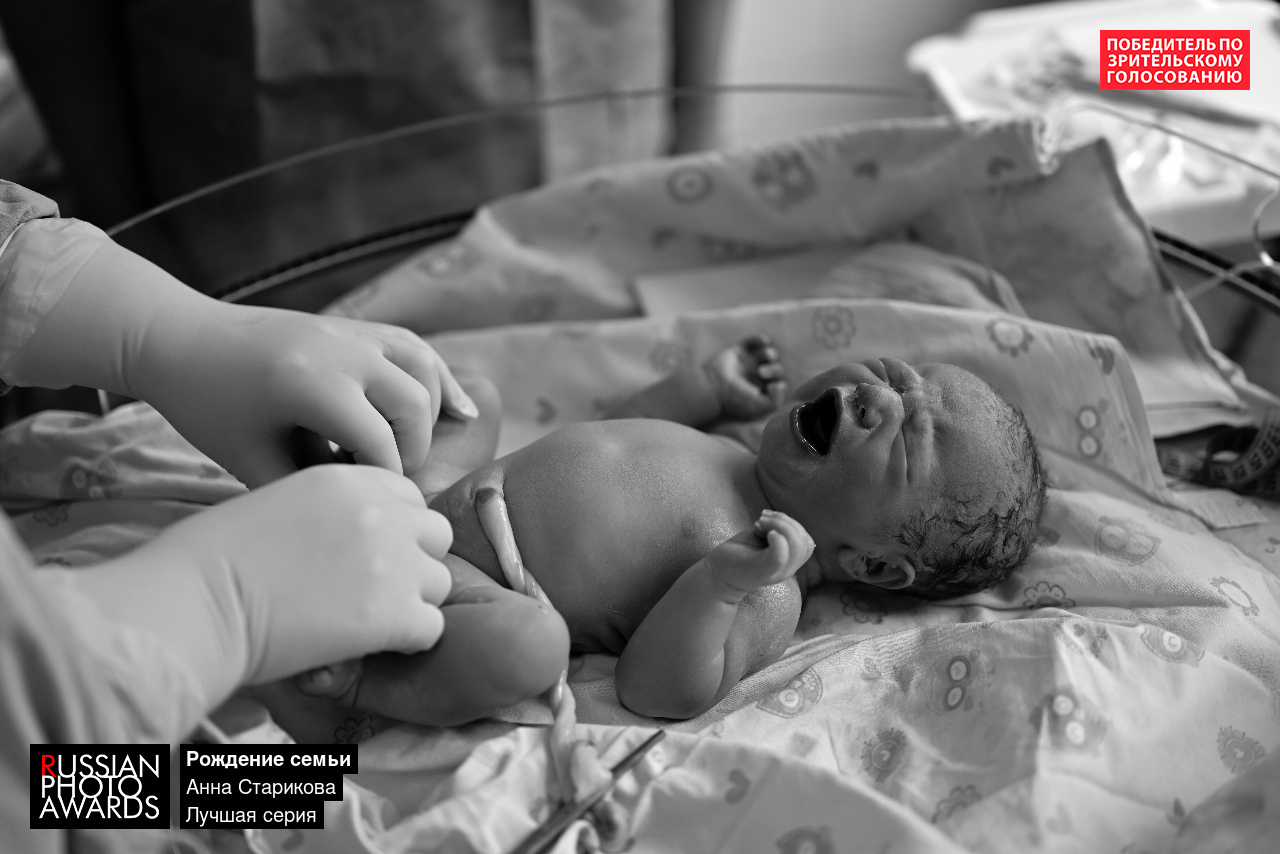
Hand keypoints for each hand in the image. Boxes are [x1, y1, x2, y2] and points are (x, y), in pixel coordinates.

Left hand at [5, 231, 476, 487]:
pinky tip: (460, 411)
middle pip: (413, 404)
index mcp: (310, 384)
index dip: (383, 481)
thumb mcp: (249, 460)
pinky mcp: (357, 327)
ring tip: (417, 449)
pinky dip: (439, 379)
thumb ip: (307, 488)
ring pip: (423, 369)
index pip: (378, 442)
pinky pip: (415, 348)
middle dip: (412, 450)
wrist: (183, 340)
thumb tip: (361, 515)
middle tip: (387, 482)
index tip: (373, 506)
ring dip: (431, 412)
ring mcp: (353, 332)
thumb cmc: (208, 407)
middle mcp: (342, 351)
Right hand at [83, 465, 453, 692]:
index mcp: (350, 480)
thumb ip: (329, 510)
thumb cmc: (215, 559)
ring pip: (439, 583)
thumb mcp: (278, 501)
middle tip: (374, 589)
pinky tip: (369, 646)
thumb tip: (348, 534)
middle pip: (435, 535)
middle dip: (413, 561)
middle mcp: (381, 513)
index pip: (407, 496)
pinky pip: (431, 627)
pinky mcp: (394, 613)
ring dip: (411, 603)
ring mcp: (393, 562)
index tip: (365, 554)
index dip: (394, 528)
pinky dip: (407, 641)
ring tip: (367, 620)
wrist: (199, 604)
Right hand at [702, 334, 786, 421]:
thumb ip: (776, 400)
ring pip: (767, 354)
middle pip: (775, 368)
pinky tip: (765, 342)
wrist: (713, 387)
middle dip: (773, 369)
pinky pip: (753, 342)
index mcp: (761, 391)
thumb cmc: (735, 400)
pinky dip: (760, 339)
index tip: (772, 385)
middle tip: (761, 372)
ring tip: (765, 356)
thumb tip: (782, 384)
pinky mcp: (738, 351)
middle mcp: (755, 377)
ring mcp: (747, 363)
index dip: (779, 382)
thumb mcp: (759, 406)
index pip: (779, 383)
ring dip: (770, 354)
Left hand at [705, 509, 813, 599]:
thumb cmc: (739, 555)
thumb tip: (781, 518)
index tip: (769, 518)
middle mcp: (787, 570)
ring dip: (778, 525)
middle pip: (804, 542)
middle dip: (785, 522)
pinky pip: (780, 555)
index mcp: (789, 563)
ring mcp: (775, 572)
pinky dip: (776, 538)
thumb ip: (777, 532)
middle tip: (762, 520)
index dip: (794, 525)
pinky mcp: (761, 570)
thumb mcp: (762, 540)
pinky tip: (760, 531)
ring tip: (758, 525)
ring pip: (795, 544)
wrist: (717, 575)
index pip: (807, 542)